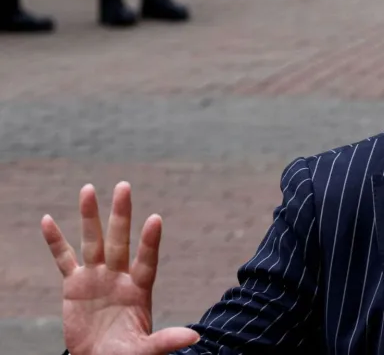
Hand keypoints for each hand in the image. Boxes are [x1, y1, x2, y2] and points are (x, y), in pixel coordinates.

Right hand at [41, 182, 199, 354]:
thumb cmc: (125, 354)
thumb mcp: (145, 350)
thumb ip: (165, 341)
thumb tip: (195, 337)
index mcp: (140, 289)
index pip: (147, 261)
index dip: (150, 242)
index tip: (155, 219)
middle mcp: (119, 276)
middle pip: (120, 241)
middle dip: (121, 215)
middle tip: (124, 185)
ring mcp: (97, 277)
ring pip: (92, 241)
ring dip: (89, 217)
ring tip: (88, 189)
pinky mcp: (75, 285)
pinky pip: (64, 259)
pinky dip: (55, 241)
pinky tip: (48, 220)